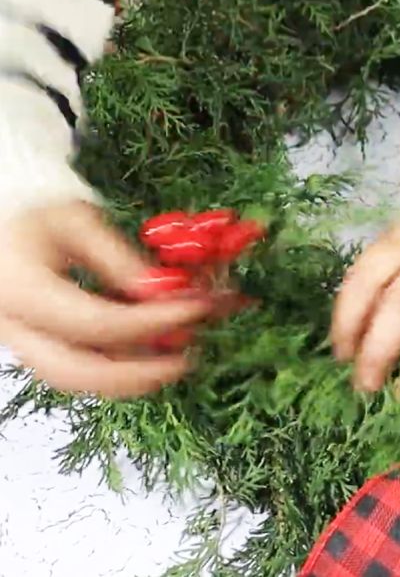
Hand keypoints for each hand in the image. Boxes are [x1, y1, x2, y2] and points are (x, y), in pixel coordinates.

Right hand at [0, 201, 213, 396]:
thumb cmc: (34, 206)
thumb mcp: (78, 222)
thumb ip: (120, 261)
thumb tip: (167, 292)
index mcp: (20, 288)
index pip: (96, 323)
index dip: (152, 322)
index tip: (196, 308)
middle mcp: (10, 324)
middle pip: (76, 371)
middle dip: (137, 373)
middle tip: (186, 359)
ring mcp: (16, 337)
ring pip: (73, 377)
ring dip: (129, 375)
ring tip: (175, 358)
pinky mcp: (29, 340)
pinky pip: (71, 364)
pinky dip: (113, 364)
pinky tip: (150, 350)